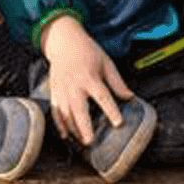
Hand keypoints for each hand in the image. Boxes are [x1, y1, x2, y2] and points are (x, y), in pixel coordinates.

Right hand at [38, 15, 133, 145]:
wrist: (63, 41)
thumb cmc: (87, 51)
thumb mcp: (106, 63)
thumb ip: (117, 82)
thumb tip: (130, 97)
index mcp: (90, 77)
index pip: (102, 96)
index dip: (111, 110)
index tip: (118, 123)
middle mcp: (74, 85)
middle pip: (79, 109)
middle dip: (84, 127)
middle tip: (91, 142)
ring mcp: (62, 89)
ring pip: (65, 114)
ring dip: (73, 129)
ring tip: (81, 141)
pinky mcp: (54, 91)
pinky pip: (55, 111)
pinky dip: (59, 124)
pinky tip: (66, 135)